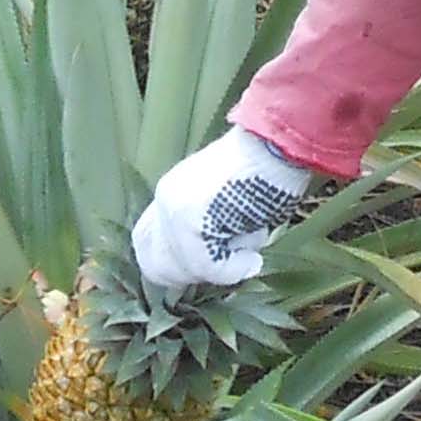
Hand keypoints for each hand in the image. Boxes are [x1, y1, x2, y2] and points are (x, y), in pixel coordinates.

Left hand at [132, 127, 317, 289]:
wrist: (277, 144)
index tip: (201, 272)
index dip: (170, 266)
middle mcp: (165, 200)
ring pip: (188, 269)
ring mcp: (173, 211)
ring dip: (223, 268)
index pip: (144, 241)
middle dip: (192, 276)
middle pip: (156, 266)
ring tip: (249, 240)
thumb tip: (211, 269)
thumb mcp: (229, 199)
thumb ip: (212, 228)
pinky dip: (235, 270)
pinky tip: (252, 258)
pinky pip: (209, 268)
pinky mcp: (189, 222)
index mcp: (173, 191)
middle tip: (225, 269)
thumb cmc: (267, 170)